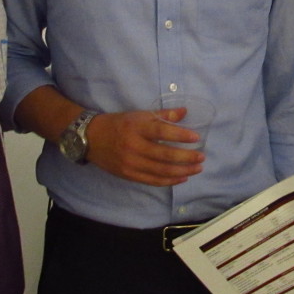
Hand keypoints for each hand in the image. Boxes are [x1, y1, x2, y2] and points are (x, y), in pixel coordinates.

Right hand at [84, 108, 204, 185]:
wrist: (91, 139)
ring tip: (197, 168)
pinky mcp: (128, 175)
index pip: (162, 131)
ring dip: (182, 171)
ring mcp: (131, 163)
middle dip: (186, 157)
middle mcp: (134, 146)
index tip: (196, 137)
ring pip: (161, 170)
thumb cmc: (119, 124)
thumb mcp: (139, 115)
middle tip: (201, 157)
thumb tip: (185, 112)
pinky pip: (152, 180)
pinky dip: (169, 181)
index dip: (180, 135)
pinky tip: (182, 177)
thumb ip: (162, 115)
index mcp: (137, 127)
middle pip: (165, 154)